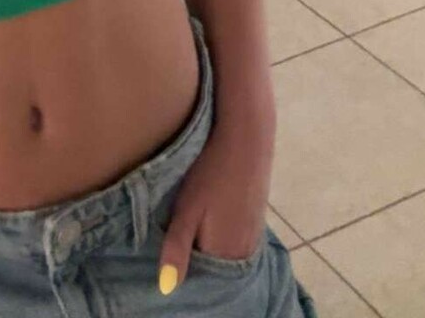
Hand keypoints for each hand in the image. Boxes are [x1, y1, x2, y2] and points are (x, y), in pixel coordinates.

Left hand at [157, 122, 269, 295]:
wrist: (246, 136)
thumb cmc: (210, 172)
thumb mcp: (186, 209)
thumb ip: (177, 248)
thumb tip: (166, 287)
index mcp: (224, 255)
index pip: (198, 275)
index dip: (181, 263)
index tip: (169, 246)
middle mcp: (243, 252)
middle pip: (213, 265)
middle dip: (195, 255)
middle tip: (180, 229)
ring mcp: (254, 237)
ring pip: (224, 251)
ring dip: (208, 243)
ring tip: (195, 220)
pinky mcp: (257, 221)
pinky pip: (235, 239)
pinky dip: (222, 234)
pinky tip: (212, 214)